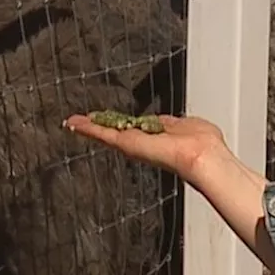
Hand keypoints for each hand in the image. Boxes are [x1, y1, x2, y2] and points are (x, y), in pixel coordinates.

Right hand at [61, 113, 234, 182]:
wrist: (200, 156)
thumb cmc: (201, 143)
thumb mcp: (188, 125)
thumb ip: (174, 124)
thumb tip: (168, 121)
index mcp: (161, 136)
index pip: (138, 128)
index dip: (125, 123)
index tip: (113, 119)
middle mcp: (145, 143)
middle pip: (117, 132)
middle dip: (100, 126)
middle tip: (83, 121)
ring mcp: (134, 145)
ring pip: (106, 134)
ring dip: (89, 127)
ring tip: (73, 122)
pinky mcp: (126, 144)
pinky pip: (103, 134)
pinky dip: (88, 128)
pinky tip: (74, 123)